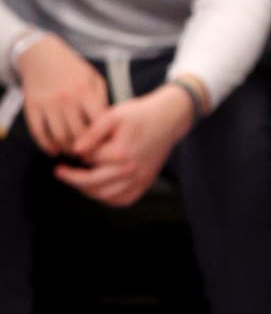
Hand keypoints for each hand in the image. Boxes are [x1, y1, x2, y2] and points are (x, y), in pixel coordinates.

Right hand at [16, 34, 107, 155]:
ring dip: (68, 150)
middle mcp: (66, 99)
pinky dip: (47, 145)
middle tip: (91, 157)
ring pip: (60, 137)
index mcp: (85, 93)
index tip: (108, 150)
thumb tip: (111, 129)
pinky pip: (39, 132)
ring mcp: (48, 103)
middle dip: (87, 151)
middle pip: (80, 136)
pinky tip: (54, 150)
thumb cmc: (73, 69)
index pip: (99, 125)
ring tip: (75, 153)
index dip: (104, 142)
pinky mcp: (32, 106)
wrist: (39, 53)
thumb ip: (102, 102)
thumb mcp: (94, 79)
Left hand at [54, 86, 191, 206]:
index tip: (70, 149)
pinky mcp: (145, 182)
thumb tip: (75, 150)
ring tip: (77, 181)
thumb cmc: (139, 114)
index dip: (76, 155)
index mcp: (121, 152)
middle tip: (59, 172)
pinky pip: (124, 199)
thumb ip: (92, 133)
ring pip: (107, 196)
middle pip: (94, 183)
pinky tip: (98, 189)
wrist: (167, 119)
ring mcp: (140, 178)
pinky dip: (108, 199)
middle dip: (72, 179)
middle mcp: (131, 170)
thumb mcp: (112, 116)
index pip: (88, 160)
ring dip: (88, 191)